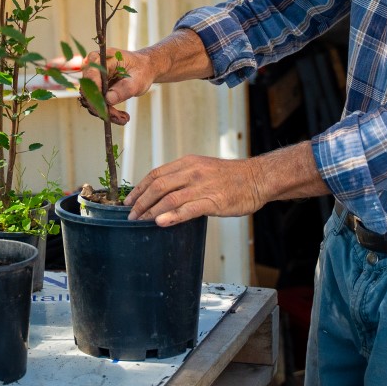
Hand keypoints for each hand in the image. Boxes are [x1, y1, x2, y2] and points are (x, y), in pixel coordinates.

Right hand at [79, 47, 156, 125]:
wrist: (142, 69)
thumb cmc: (140, 70)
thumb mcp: (138, 80)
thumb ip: (124, 89)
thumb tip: (108, 99)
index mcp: (101, 58)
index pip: (91, 77)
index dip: (96, 94)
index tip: (106, 109)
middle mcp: (92, 67)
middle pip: (89, 91)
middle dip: (103, 108)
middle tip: (121, 118)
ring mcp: (92, 78)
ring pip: (91, 101)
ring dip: (107, 112)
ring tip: (124, 117)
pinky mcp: (94, 89)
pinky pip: (96, 103)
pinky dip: (108, 112)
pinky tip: (121, 116)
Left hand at [125, 155, 268, 225]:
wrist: (257, 178)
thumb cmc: (231, 177)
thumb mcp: (203, 168)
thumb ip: (183, 178)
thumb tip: (162, 193)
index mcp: (187, 163)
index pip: (155, 174)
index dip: (139, 188)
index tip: (128, 200)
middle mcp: (192, 172)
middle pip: (157, 186)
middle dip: (140, 202)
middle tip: (130, 215)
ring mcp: (202, 186)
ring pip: (168, 198)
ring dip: (150, 211)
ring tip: (139, 221)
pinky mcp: (213, 201)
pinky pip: (188, 209)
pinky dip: (172, 215)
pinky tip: (160, 222)